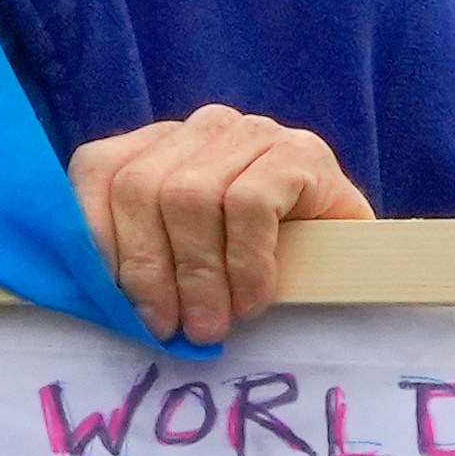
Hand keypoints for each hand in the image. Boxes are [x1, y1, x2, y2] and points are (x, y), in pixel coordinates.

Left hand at [68, 104, 371, 344]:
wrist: (357, 259)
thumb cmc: (256, 266)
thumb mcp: (185, 257)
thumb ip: (141, 259)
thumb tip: (99, 299)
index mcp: (158, 143)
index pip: (97, 168)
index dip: (97, 238)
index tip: (114, 304)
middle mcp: (201, 127)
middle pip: (139, 186)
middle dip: (148, 269)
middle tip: (168, 327)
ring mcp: (252, 132)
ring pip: (189, 196)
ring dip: (197, 275)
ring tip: (210, 324)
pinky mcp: (300, 151)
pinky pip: (250, 205)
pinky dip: (245, 263)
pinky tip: (253, 300)